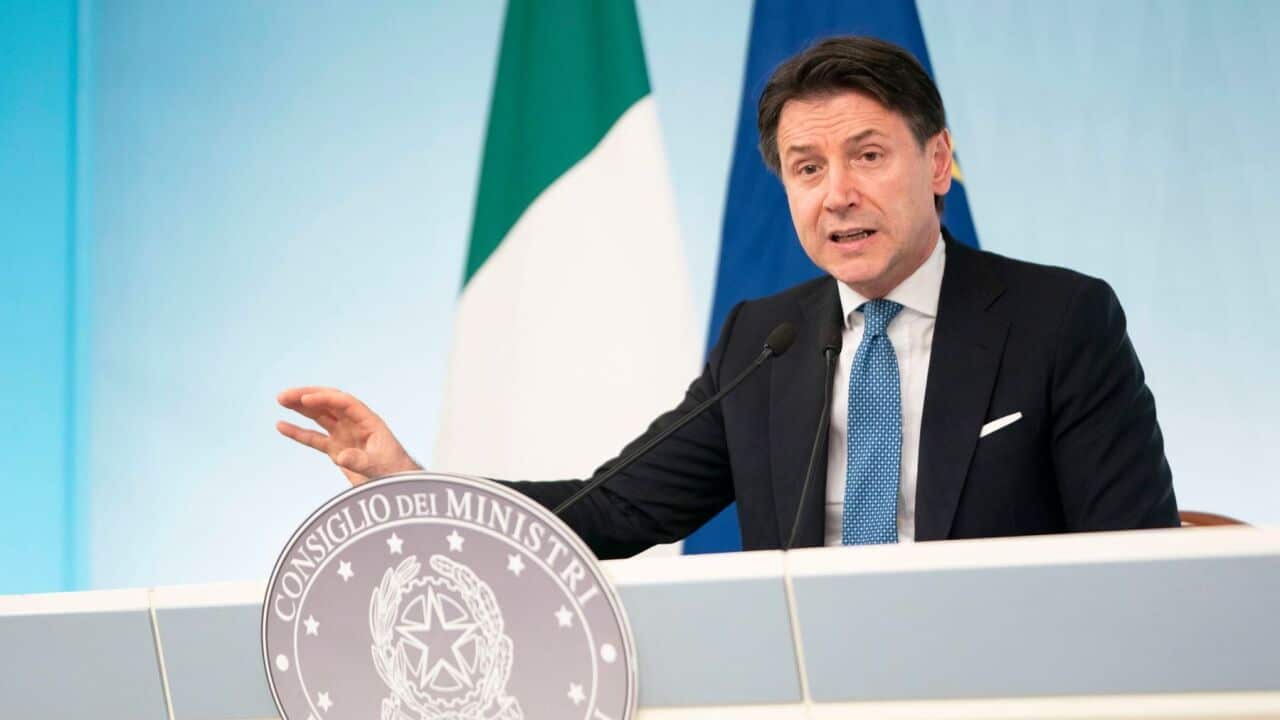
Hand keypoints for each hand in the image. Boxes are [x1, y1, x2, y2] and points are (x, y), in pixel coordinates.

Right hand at [276, 386, 420, 485]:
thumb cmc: (395, 473)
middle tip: (284, 396)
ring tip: (281, 400)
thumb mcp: (379, 466)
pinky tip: (281, 425)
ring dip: (301, 408)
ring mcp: (345, 436)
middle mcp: (355, 424)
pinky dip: (298, 432)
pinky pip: (314, 438)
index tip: (305, 399)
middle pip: (328, 404)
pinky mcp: (337, 450)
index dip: (324, 399)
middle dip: (307, 397)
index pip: (344, 403)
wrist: (398, 486)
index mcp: (368, 421)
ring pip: (319, 417)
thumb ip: (360, 461)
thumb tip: (341, 456)